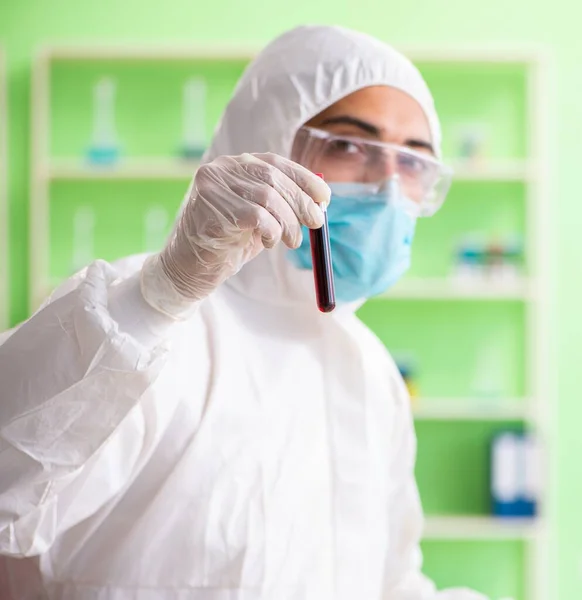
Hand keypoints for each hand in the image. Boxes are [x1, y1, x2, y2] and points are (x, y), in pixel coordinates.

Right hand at [141, 152, 329, 314]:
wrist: (188, 270)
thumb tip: (319, 203)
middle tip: (316, 223)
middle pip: (273, 178)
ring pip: (267, 196)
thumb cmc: (227, 244)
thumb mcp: (260, 219)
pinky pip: (256, 215)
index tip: (324, 197)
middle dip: (301, 202)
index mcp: (234, 165)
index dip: (304, 178)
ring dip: (288, 222)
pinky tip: (269, 242)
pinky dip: (271, 230)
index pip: (276, 163)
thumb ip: (282, 206)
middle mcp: (221, 169)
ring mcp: (213, 186)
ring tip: (292, 241)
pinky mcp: (210, 208)